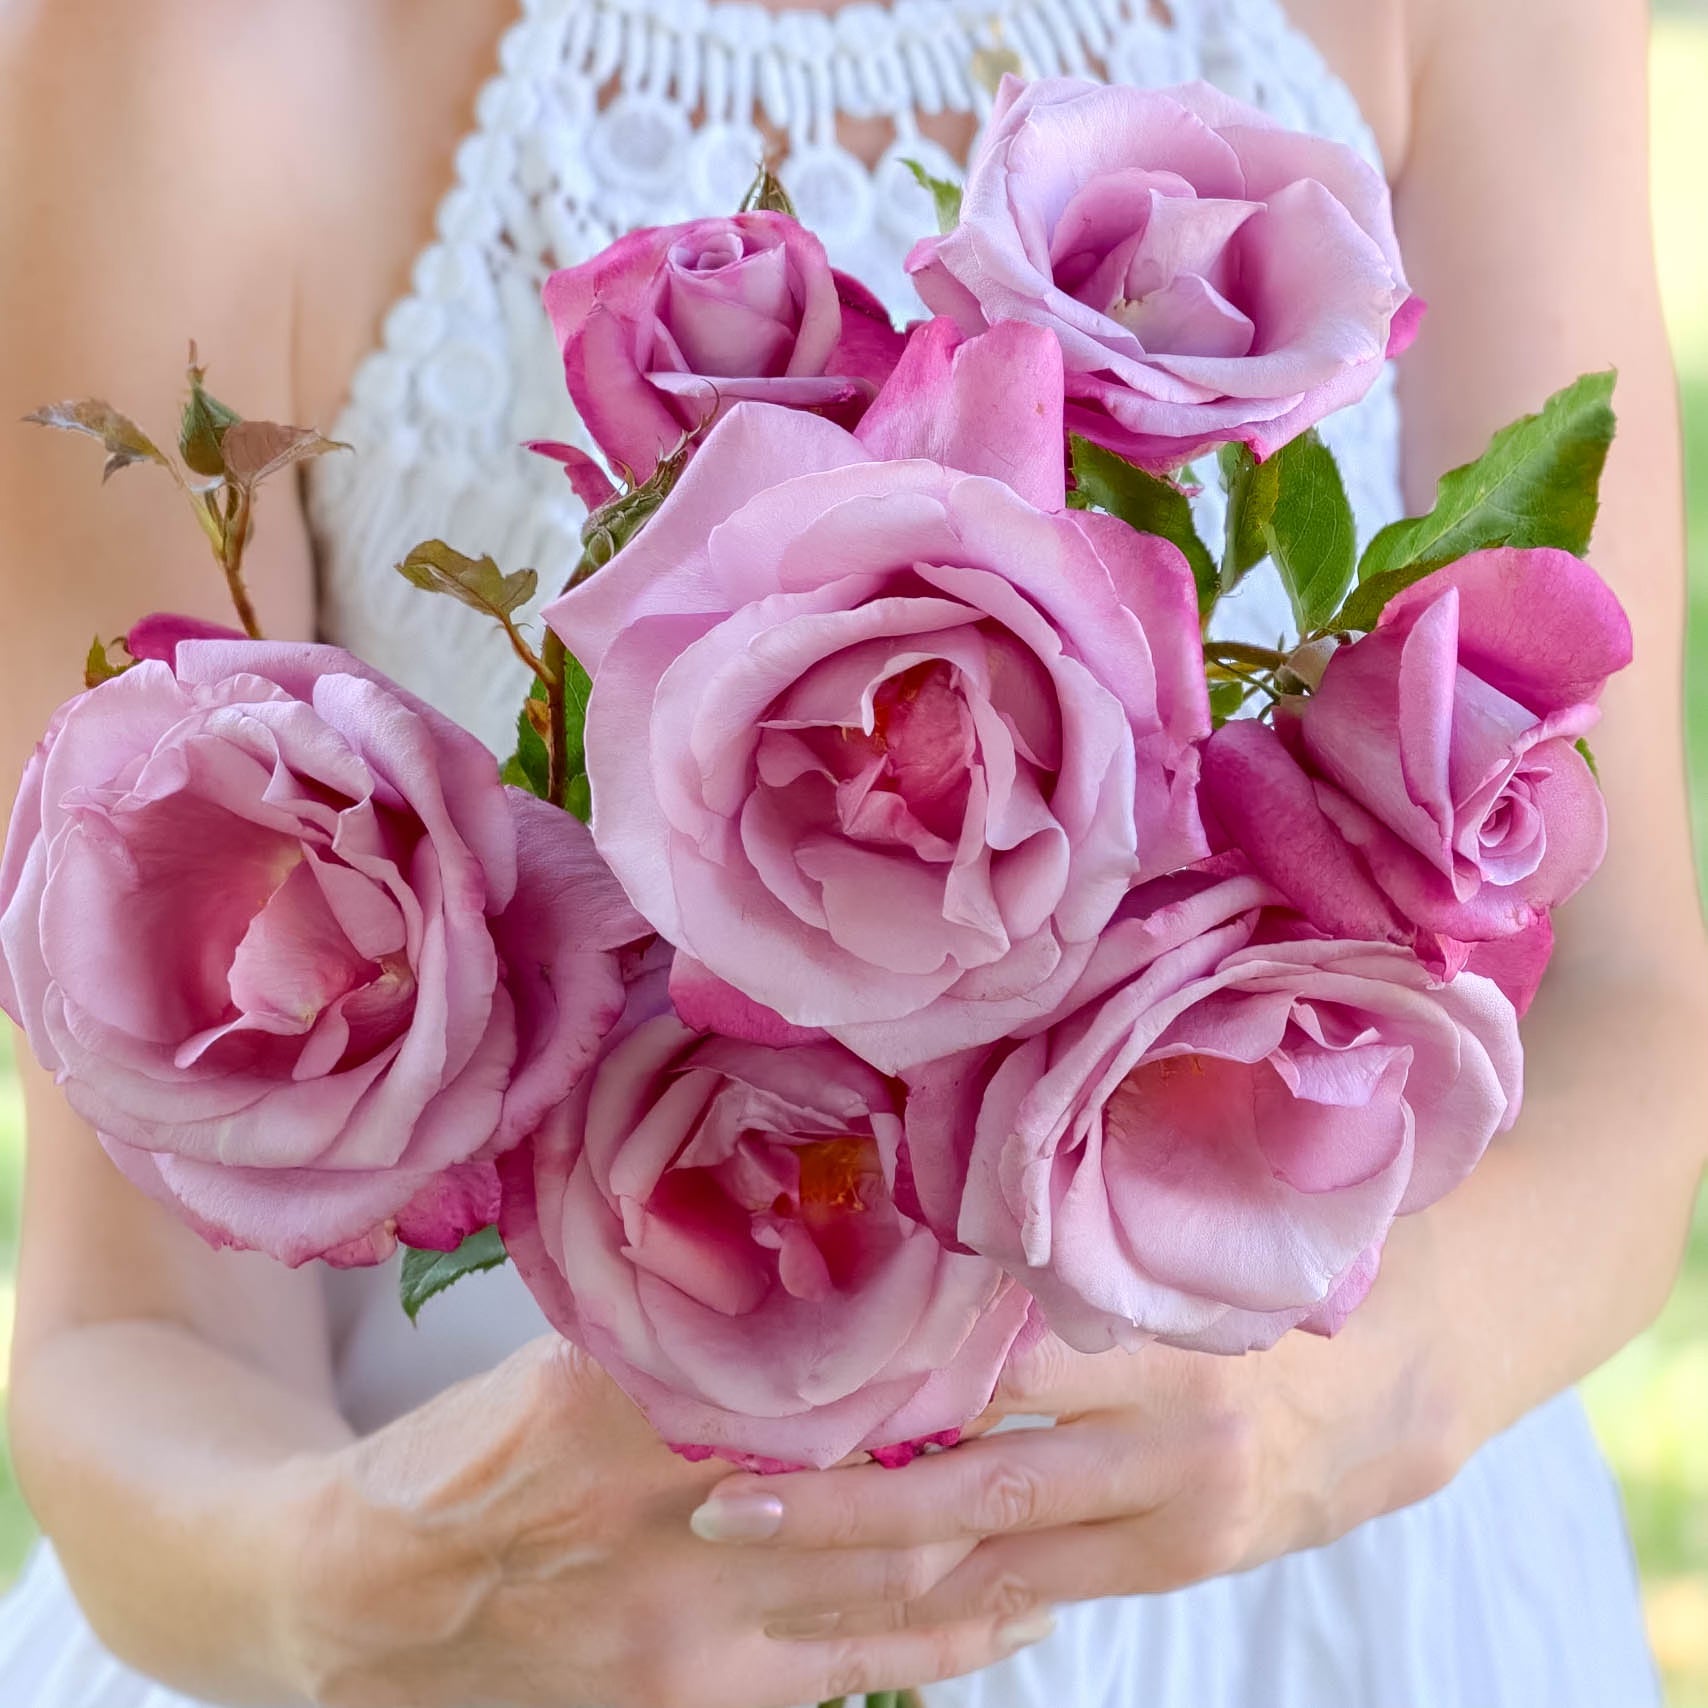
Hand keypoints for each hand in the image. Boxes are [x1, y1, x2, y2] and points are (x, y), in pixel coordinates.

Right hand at [271, 1337, 1055, 1707]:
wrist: (361, 1606)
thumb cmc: (459, 1458)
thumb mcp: (550, 1357)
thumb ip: (671, 1318)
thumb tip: (789, 1239)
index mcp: (617, 1411)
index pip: (805, 1362)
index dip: (917, 1332)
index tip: (1002, 1293)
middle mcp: (665, 1524)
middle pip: (872, 1474)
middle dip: (985, 1430)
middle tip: (1084, 1380)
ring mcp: (687, 1629)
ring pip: (885, 1580)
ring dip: (993, 1530)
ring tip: (1083, 1480)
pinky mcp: (696, 1700)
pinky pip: (857, 1672)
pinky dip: (951, 1636)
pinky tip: (1025, 1602)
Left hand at [689, 1317, 1457, 1635]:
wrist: (1422, 1363)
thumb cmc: (1285, 1268)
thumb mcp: (1186, 1238)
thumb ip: (1071, 1258)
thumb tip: (922, 1246)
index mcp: (1161, 1339)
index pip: (990, 1373)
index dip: (874, 1389)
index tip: (764, 1389)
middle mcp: (1165, 1445)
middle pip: (970, 1492)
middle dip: (837, 1511)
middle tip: (719, 1506)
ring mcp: (1173, 1521)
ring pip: (991, 1568)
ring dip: (871, 1577)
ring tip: (765, 1569)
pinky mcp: (1181, 1567)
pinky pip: (1042, 1599)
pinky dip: (951, 1604)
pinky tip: (871, 1606)